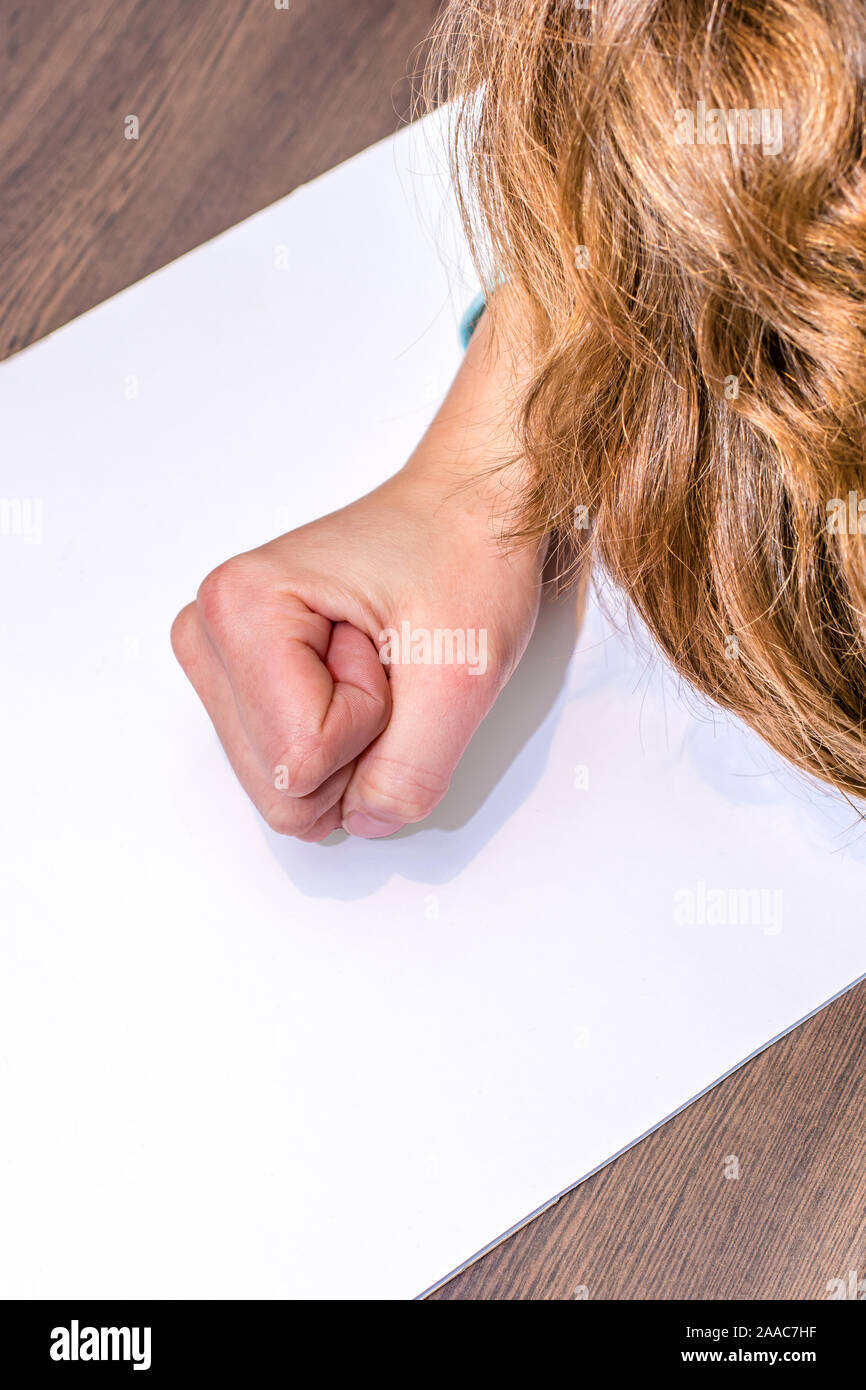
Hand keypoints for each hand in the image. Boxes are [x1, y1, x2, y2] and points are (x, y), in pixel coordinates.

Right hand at [171, 288, 543, 839]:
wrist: (471, 508)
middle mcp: (208, 629)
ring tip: (378, 661)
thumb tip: (365, 820)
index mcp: (241, 607)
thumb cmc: (465, 553)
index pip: (300, 763)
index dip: (373, 726)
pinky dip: (343, 738)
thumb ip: (411, 771)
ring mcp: (219, 655)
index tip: (393, 650)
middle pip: (278, 786)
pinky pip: (289, 766)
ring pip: (282, 784)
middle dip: (357, 743)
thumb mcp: (463, 673)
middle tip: (388, 663)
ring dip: (352, 741)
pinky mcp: (241, 677)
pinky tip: (360, 671)